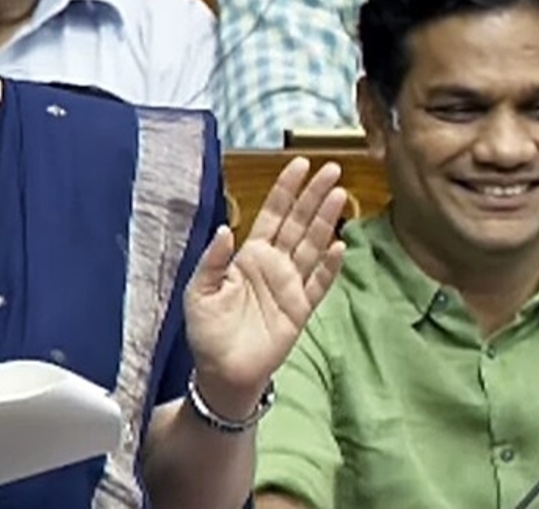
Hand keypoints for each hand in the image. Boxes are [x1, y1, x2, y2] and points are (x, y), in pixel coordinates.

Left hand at [183, 157, 347, 414]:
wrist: (221, 373)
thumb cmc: (207, 332)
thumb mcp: (199, 292)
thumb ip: (212, 260)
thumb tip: (227, 229)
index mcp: (249, 255)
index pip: (272, 214)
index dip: (286, 189)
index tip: (299, 165)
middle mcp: (274, 265)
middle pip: (299, 222)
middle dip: (314, 195)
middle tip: (331, 169)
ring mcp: (290, 285)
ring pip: (312, 245)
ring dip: (326, 220)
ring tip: (339, 194)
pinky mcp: (301, 310)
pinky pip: (319, 284)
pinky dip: (330, 266)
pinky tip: (340, 246)